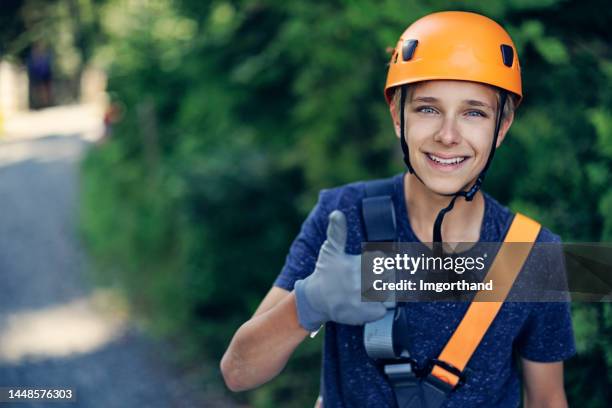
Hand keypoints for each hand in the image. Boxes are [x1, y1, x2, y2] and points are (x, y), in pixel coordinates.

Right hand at [294, 210, 386, 329]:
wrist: (315, 299)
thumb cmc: (325, 271)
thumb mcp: (330, 249)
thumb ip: (337, 231)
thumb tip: (336, 213)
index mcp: (358, 264)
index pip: (385, 261)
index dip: (383, 264)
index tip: (376, 267)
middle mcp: (363, 281)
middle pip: (391, 277)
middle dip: (385, 278)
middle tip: (372, 280)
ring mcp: (365, 299)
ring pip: (391, 294)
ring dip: (386, 293)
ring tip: (372, 292)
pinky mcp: (366, 314)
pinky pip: (385, 310)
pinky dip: (380, 307)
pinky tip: (369, 303)